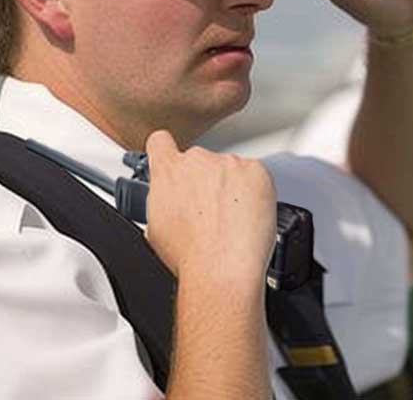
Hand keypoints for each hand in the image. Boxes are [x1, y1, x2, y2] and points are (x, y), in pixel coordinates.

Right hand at [144, 130, 276, 284]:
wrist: (221, 270)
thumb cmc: (191, 256)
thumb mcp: (156, 227)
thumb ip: (162, 201)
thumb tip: (168, 203)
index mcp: (168, 171)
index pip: (161, 142)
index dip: (166, 151)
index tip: (173, 160)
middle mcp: (197, 161)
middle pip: (201, 161)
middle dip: (206, 180)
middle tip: (212, 210)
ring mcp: (228, 164)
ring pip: (231, 170)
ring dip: (233, 188)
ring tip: (233, 220)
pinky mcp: (256, 171)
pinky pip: (255, 175)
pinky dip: (255, 192)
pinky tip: (249, 216)